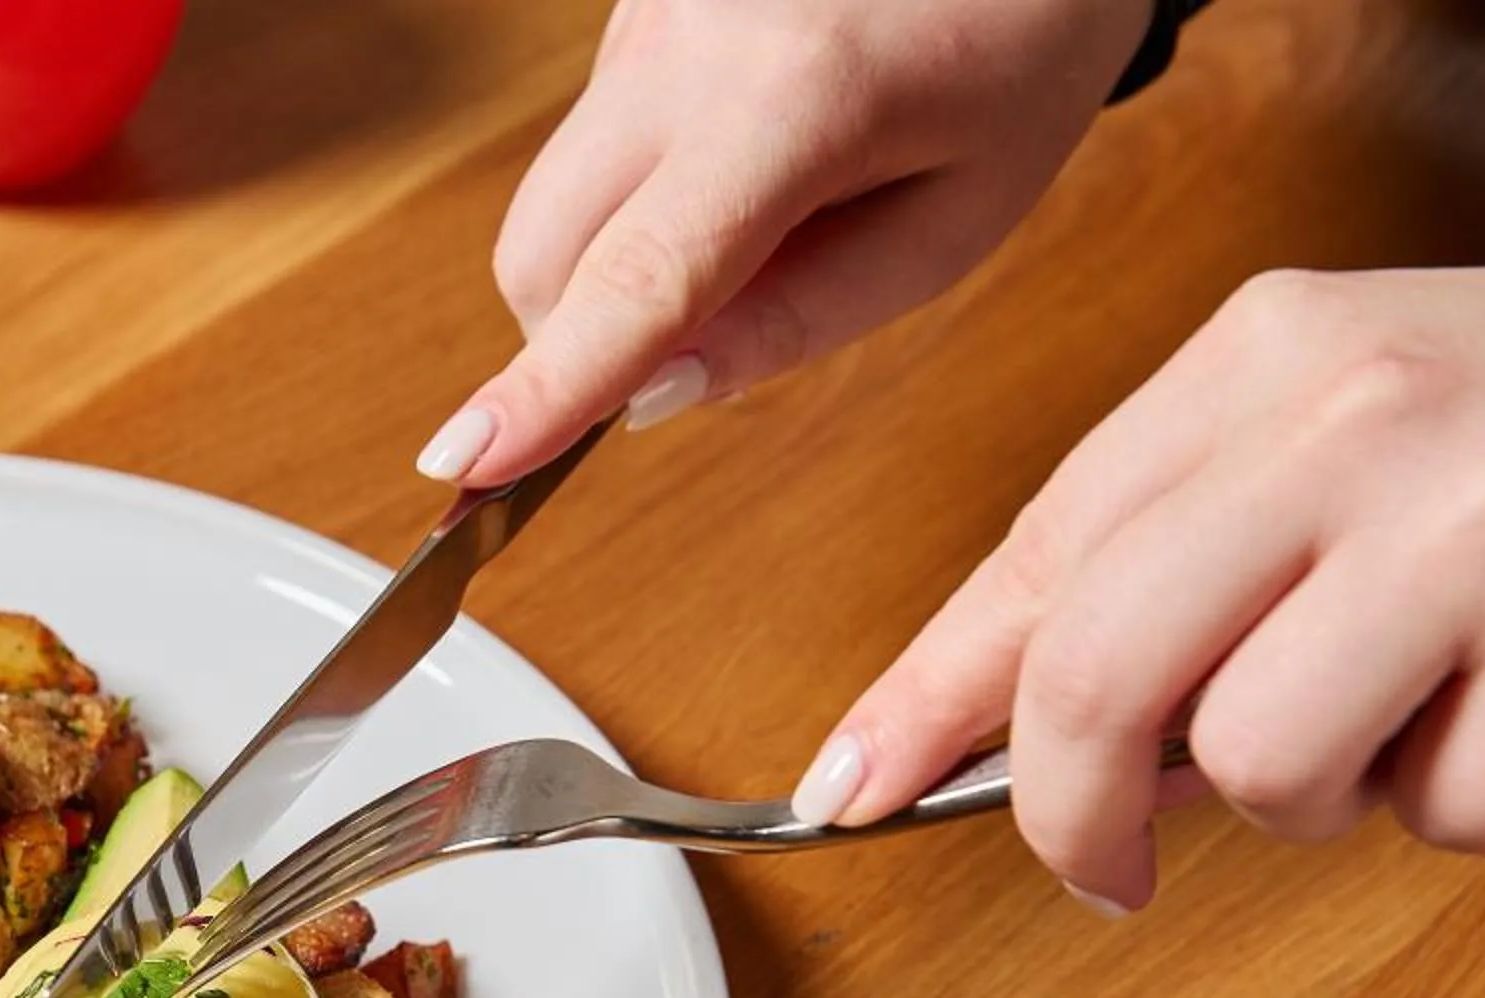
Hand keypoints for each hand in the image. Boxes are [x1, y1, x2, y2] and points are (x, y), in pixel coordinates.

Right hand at [419, 0, 1152, 486]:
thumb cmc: (1015, 52)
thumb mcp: (953, 221)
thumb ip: (802, 319)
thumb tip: (648, 396)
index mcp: (797, 97)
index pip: (640, 277)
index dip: (549, 388)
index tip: (468, 466)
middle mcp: (690, 40)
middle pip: (543, 255)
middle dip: (583, 340)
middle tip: (709, 343)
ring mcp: (645, 14)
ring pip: (553, 204)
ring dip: (616, 264)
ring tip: (761, 225)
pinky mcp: (631, 7)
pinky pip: (591, 144)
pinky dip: (641, 194)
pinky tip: (748, 156)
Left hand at [795, 267, 1484, 908]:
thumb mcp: (1338, 428)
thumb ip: (1172, 555)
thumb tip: (1001, 732)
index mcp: (1272, 353)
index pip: (1038, 551)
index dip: (928, 694)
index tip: (849, 786)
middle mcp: (1364, 420)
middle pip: (1096, 671)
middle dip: (1063, 810)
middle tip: (1100, 865)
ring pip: (1255, 767)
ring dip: (1311, 792)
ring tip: (1406, 704)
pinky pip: (1438, 816)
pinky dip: (1465, 800)